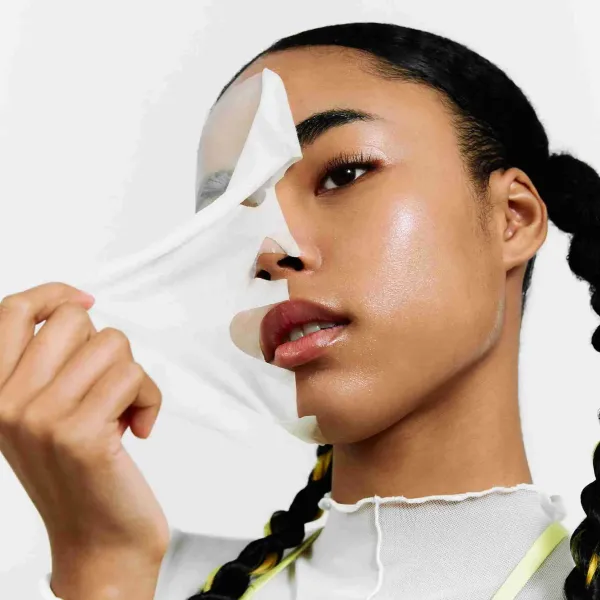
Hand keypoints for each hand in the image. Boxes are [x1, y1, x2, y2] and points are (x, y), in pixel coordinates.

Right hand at [0, 282, 169, 560]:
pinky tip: (138, 428)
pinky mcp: (81, 434)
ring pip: (112, 344)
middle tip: (106, 388)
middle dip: (107, 348)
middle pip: (76, 320)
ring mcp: (40, 418)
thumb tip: (79, 307)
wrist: (98, 540)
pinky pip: (133, 377)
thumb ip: (45, 365)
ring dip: (132, 377)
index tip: (86, 299)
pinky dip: (150, 399)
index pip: (11, 311)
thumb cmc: (80, 473)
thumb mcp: (44, 414)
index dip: (53, 294)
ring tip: (122, 412)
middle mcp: (6, 404)